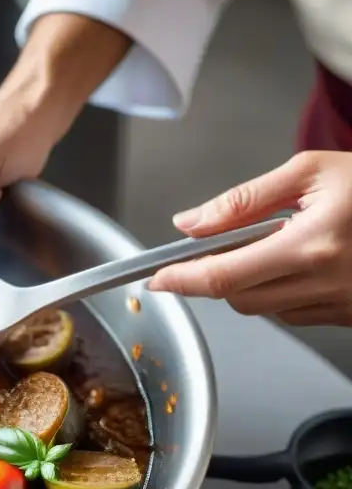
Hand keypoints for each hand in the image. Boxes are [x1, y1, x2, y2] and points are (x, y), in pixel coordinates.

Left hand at [147, 151, 351, 325]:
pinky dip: (281, 293)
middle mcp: (325, 283)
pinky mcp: (350, 316)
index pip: (224, 276)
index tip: (157, 279)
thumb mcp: (311, 172)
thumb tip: (191, 223)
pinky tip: (300, 263)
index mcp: (311, 245)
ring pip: (266, 310)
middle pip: (238, 300)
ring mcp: (341, 305)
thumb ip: (244, 200)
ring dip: (250, 286)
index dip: (182, 280)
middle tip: (211, 253)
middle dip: (216, 280)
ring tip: (273, 246)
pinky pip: (296, 313)